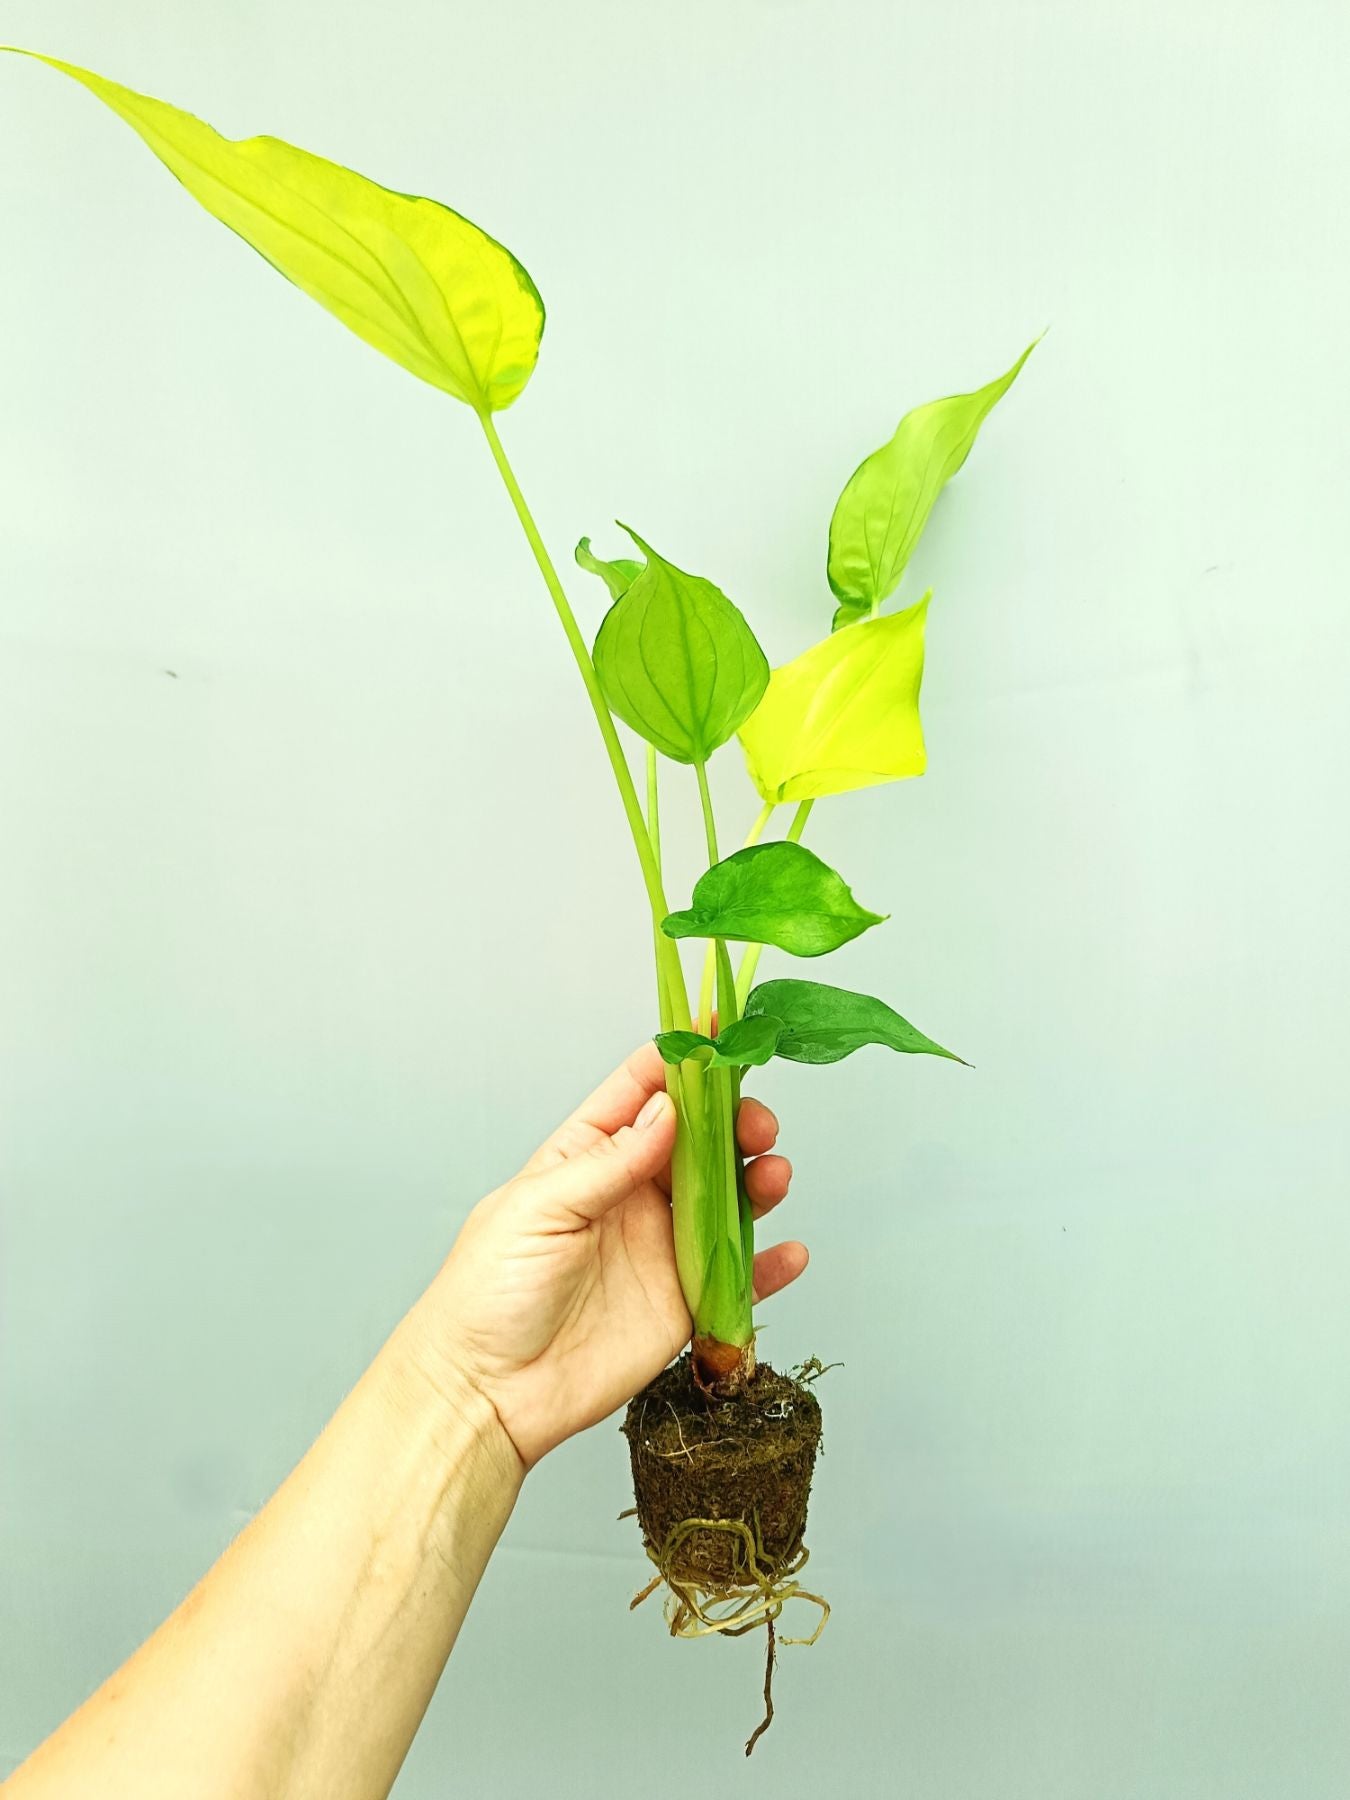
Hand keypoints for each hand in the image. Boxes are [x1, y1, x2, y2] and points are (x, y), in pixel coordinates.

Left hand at [408, 1044, 807, 1468]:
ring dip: (759, 1182)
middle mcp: (632, 1194)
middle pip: (700, 1140)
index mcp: (588, 1156)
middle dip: (735, 1122)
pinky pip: (739, 1277)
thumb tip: (667, 1111)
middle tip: (755, 1125)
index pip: (642, 1091)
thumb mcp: (540, 1210)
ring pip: (728, 1199)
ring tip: (774, 1177)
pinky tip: (791, 1253)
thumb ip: (609, 1164)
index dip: (683, 1057)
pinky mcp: (682, 1304)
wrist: (488, 1393)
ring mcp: (661, 1247)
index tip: (722, 1029)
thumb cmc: (488, 1292)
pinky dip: (770, 1265)